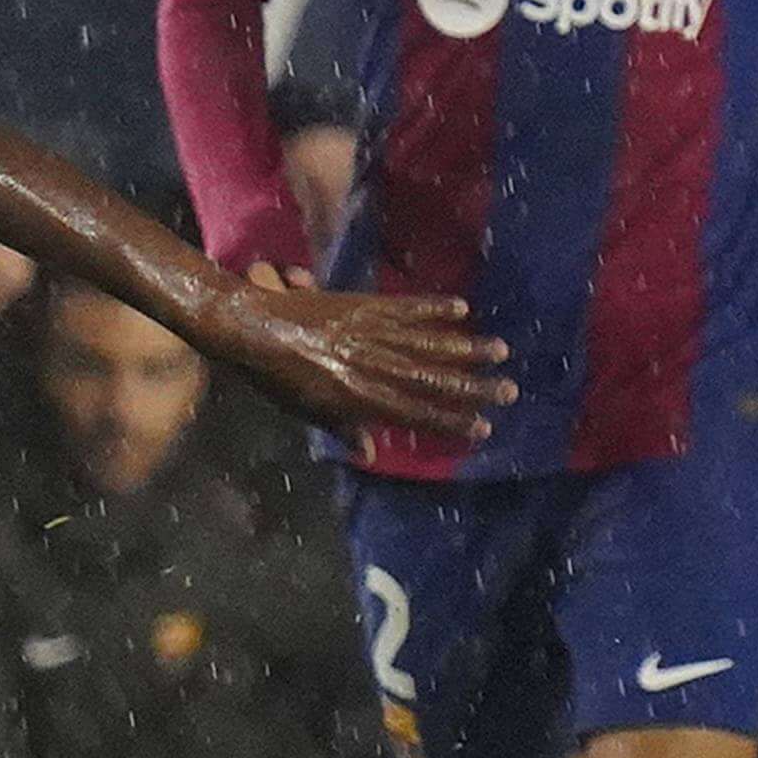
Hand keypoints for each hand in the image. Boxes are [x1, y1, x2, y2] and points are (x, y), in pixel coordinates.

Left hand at [214, 287, 510, 439]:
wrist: (249, 328)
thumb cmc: (273, 378)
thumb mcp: (304, 412)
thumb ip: (340, 428)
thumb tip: (368, 452)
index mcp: (356, 398)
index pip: (414, 415)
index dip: (450, 422)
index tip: (483, 428)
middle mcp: (369, 367)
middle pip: (431, 380)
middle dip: (473, 387)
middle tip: (509, 391)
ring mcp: (367, 333)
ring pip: (426, 342)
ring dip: (466, 347)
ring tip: (499, 350)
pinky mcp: (361, 306)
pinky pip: (404, 307)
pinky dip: (432, 308)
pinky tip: (461, 309)